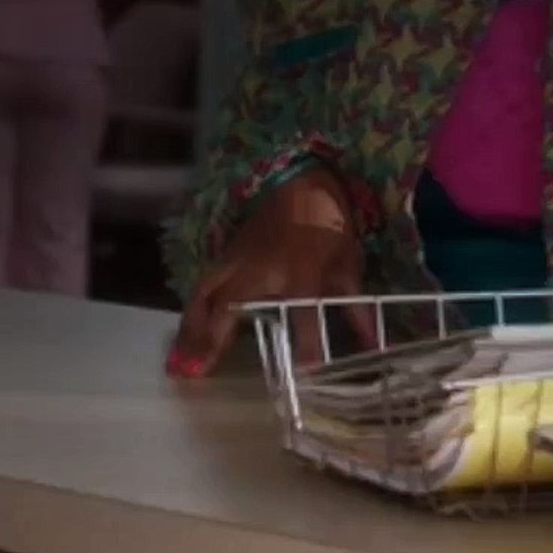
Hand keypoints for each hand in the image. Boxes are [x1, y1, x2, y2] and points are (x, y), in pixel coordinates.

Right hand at [169, 169, 377, 377]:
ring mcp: (238, 261)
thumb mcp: (347, 261)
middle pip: (230, 306)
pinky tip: (184, 335)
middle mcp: (262, 269)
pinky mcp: (226, 255)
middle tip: (195, 372)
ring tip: (179, 362)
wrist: (298, 179)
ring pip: (206, 295)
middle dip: (212, 339)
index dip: (308, 343)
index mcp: (301, 270)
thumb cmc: (326, 221)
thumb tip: (372, 343)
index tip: (304, 373)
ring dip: (192, 329)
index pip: (305, 312)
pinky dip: (192, 311)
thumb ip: (354, 305)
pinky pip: (204, 284)